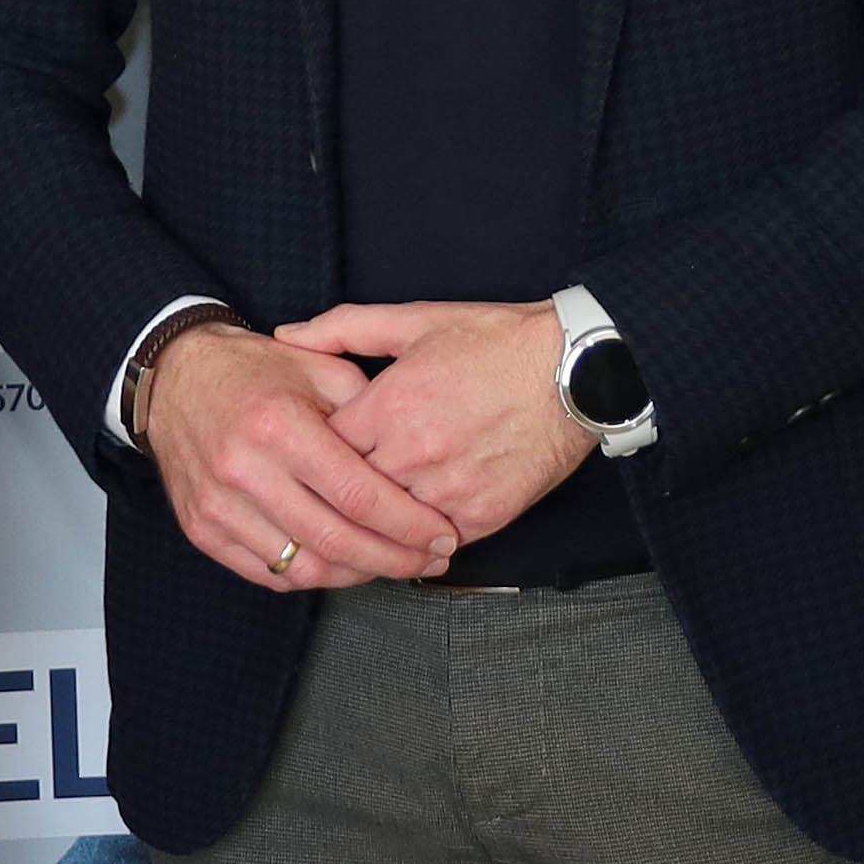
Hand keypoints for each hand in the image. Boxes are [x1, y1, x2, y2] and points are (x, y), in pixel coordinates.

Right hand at [140, 318, 463, 589]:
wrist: (175, 379)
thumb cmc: (253, 370)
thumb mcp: (318, 367)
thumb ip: (368, 411)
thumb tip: (414, 460)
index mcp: (279, 425)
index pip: (357, 495)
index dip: (408, 524)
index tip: (441, 533)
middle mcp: (244, 470)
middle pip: (335, 540)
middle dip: (395, 558)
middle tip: (430, 559)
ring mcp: (218, 506)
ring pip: (304, 567)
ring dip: (357, 573)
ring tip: (391, 562)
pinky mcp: (202, 529)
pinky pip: (269, 573)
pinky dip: (314, 574)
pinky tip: (343, 562)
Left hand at [272, 301, 595, 546]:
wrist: (576, 370)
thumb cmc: (498, 342)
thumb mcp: (417, 321)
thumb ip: (345, 328)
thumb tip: (286, 334)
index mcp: (392, 403)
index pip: (323, 447)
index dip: (312, 452)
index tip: (309, 454)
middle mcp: (415, 451)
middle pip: (346, 494)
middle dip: (332, 496)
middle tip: (317, 501)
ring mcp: (449, 488)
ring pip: (386, 527)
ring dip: (371, 527)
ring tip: (356, 526)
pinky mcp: (483, 514)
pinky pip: (433, 542)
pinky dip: (417, 541)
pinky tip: (405, 536)